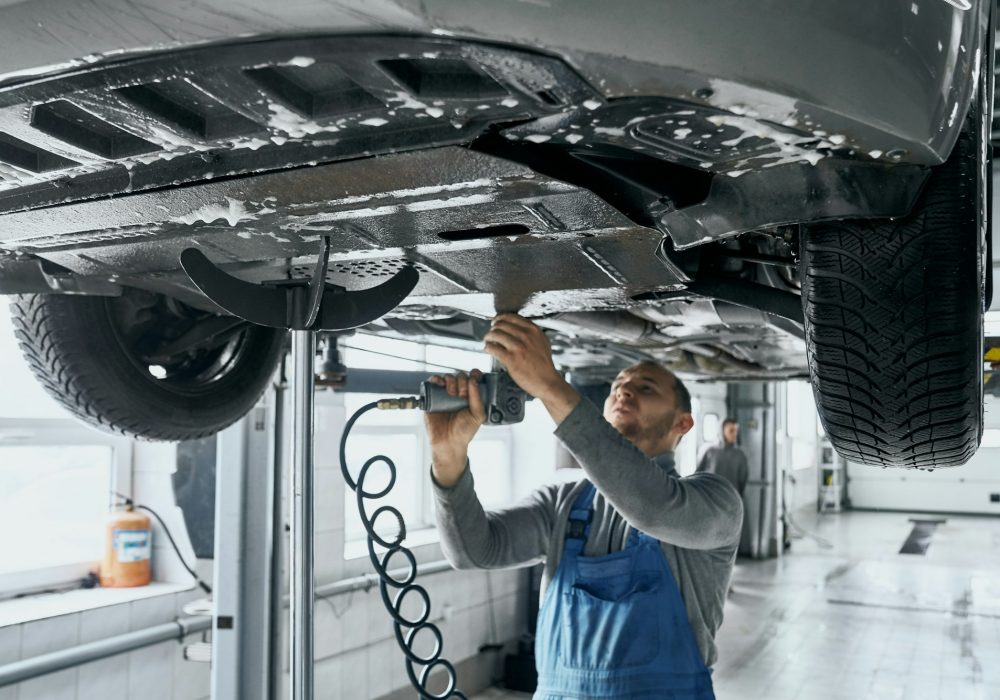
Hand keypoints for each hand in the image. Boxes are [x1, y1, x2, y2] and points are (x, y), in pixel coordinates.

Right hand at [425, 369, 484, 486]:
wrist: (448, 443)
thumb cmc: (464, 431)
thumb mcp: (477, 415)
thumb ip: (477, 398)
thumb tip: (473, 381)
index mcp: (471, 396)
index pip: (473, 378)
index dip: (474, 375)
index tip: (475, 378)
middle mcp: (458, 393)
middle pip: (460, 376)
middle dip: (462, 381)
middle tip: (462, 394)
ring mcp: (445, 394)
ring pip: (447, 377)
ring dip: (451, 380)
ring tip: (451, 392)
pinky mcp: (432, 397)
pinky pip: (433, 382)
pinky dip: (436, 379)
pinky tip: (439, 383)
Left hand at [484, 313, 580, 423]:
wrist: (547, 381)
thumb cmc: (544, 365)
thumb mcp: (542, 342)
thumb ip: (531, 334)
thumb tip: (517, 328)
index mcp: (533, 330)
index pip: (511, 317)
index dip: (500, 319)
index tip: (496, 322)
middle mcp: (526, 336)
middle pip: (500, 324)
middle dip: (493, 329)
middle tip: (491, 334)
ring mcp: (518, 347)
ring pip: (495, 334)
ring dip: (488, 337)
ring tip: (488, 341)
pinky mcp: (511, 359)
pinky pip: (492, 348)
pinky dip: (487, 347)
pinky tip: (488, 350)